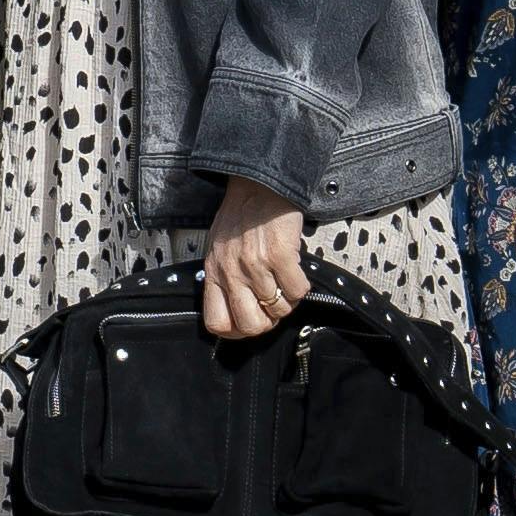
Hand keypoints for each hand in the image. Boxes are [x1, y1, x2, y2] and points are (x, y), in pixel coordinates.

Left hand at [201, 178, 310, 340]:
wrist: (258, 184)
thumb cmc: (240, 214)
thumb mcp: (218, 248)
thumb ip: (223, 276)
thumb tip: (235, 305)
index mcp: (214, 273)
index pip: (217, 322)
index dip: (236, 332)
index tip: (250, 323)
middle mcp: (232, 273)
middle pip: (250, 325)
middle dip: (267, 323)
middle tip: (273, 308)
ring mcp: (256, 266)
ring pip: (278, 309)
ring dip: (288, 302)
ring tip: (286, 284)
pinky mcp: (281, 256)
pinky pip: (297, 290)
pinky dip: (301, 287)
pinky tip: (297, 272)